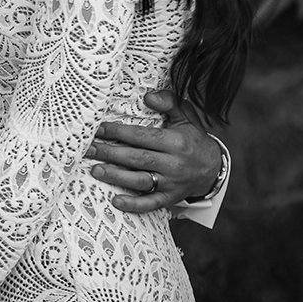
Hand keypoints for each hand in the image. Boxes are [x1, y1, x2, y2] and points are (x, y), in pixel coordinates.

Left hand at [84, 90, 222, 213]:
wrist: (214, 168)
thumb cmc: (193, 138)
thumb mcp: (187, 115)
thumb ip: (169, 102)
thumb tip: (148, 97)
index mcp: (175, 142)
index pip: (141, 136)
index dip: (118, 132)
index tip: (98, 129)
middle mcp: (173, 164)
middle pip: (136, 158)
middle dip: (110, 153)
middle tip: (88, 149)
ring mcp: (171, 183)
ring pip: (140, 181)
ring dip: (116, 177)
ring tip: (95, 170)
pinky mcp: (170, 198)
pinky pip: (151, 203)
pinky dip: (134, 204)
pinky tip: (116, 201)